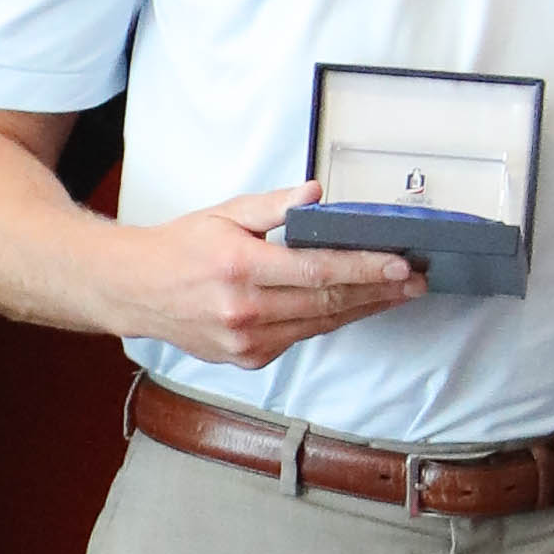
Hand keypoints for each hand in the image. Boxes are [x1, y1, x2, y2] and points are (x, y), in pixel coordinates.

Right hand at [109, 183, 425, 367]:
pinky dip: (329, 322)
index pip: (317, 269)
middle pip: (327, 302)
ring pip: (319, 325)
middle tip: (415, 281)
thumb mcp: (224, 213)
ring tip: (396, 294)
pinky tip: (352, 307)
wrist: (137, 291)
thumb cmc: (181, 248)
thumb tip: (316, 194)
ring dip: (362, 309)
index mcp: (239, 267)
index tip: (401, 265)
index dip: (365, 268)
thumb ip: (274, 205)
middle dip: (378, 291)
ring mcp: (245, 341)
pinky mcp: (247, 359)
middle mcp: (243, 309)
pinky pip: (300, 338)